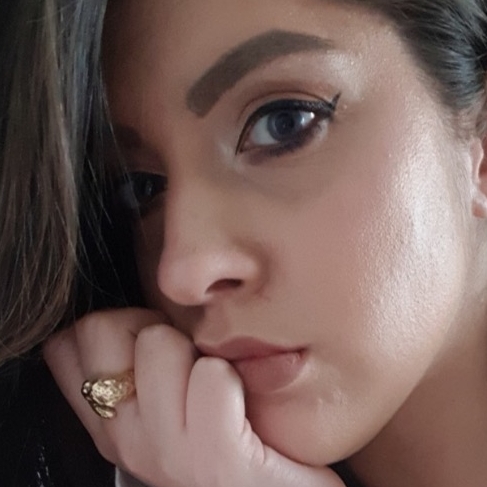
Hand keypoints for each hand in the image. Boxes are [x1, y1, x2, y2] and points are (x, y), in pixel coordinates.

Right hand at [44, 308, 345, 486]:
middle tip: (186, 358)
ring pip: (157, 343)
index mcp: (109, 420)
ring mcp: (167, 454)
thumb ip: (137, 362)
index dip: (116, 324)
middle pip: (101, 327)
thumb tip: (123, 315)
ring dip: (194, 349)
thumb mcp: (166, 396)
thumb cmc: (229, 427)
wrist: (276, 486)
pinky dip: (229, 377)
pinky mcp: (218, 462)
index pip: (69, 341)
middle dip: (149, 326)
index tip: (150, 345)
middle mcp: (124, 438)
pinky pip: (209, 379)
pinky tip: (238, 399)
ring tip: (216, 381)